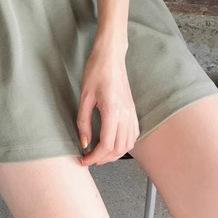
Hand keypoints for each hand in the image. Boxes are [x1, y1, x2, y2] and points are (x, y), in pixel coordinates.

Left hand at [76, 42, 139, 165]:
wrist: (110, 57)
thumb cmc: (95, 72)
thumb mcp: (84, 96)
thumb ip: (83, 121)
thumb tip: (84, 143)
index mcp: (112, 111)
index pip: (106, 144)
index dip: (94, 157)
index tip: (84, 160)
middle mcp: (126, 115)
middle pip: (118, 148)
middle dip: (104, 159)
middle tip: (89, 159)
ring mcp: (132, 113)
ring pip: (128, 144)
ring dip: (114, 154)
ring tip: (100, 154)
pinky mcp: (133, 110)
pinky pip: (133, 134)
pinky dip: (124, 145)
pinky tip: (114, 143)